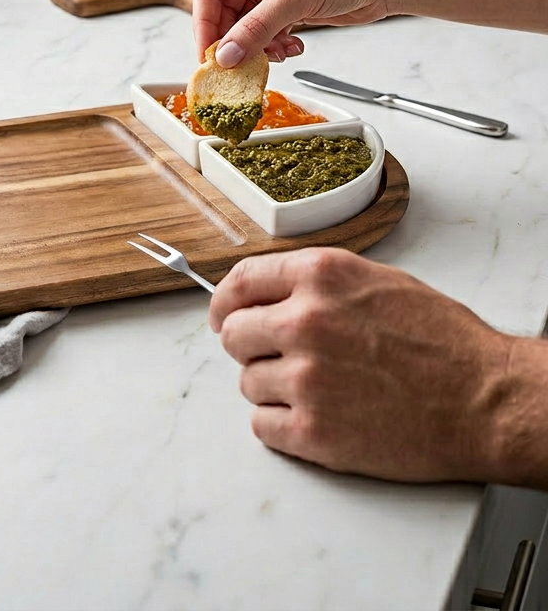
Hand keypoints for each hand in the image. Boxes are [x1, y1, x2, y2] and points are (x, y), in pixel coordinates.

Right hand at [192, 0, 393, 66]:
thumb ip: (255, 30)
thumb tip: (224, 57)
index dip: (205, 23)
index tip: (207, 53)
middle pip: (224, 10)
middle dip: (234, 39)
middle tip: (236, 65)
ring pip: (244, 25)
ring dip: (257, 45)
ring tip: (275, 55)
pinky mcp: (285, 4)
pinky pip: (264, 31)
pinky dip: (273, 44)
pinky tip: (292, 48)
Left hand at [208, 248, 513, 482]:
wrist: (486, 401)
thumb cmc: (442, 342)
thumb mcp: (376, 281)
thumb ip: (315, 282)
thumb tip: (266, 292)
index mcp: (320, 277)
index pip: (239, 282)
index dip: (225, 302)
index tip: (223, 316)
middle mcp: (305, 321)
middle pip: (234, 335)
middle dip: (252, 346)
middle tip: (281, 357)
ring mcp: (306, 378)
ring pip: (247, 382)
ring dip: (272, 387)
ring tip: (320, 389)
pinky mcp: (313, 432)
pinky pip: (261, 425)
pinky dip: (281, 424)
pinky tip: (315, 417)